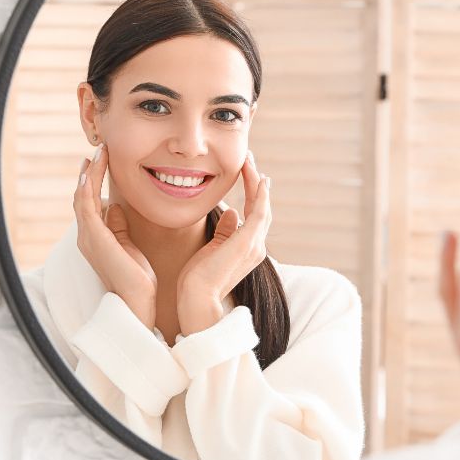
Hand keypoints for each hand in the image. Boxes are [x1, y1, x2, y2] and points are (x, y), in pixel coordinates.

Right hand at [74, 143, 156, 327]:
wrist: (137, 302)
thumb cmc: (137, 278)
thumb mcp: (128, 245)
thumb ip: (119, 226)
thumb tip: (114, 206)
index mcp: (95, 237)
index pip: (90, 201)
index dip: (94, 179)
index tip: (101, 160)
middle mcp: (86, 236)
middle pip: (82, 196)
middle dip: (89, 171)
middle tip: (98, 149)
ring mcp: (88, 238)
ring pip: (82, 198)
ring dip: (89, 174)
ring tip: (97, 154)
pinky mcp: (95, 240)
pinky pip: (86, 208)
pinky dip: (87, 189)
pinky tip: (92, 173)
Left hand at [176, 150, 271, 334]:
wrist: (196, 299)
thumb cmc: (197, 280)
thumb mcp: (211, 249)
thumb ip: (224, 232)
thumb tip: (232, 212)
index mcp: (247, 249)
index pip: (253, 214)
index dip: (251, 192)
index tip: (246, 172)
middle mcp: (256, 247)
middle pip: (262, 207)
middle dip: (256, 182)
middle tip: (249, 160)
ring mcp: (255, 245)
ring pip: (262, 206)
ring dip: (256, 182)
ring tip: (249, 161)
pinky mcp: (248, 242)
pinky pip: (260, 212)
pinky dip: (260, 194)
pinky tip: (257, 179)